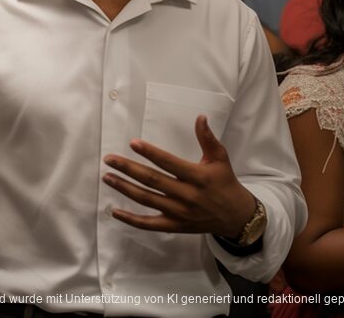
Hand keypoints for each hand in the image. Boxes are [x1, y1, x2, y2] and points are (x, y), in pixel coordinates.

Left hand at [103, 115, 255, 236]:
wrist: (236, 216)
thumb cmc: (225, 183)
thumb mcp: (220, 159)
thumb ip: (208, 139)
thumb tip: (200, 117)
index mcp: (198, 177)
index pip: (169, 163)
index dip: (151, 153)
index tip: (132, 143)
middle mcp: (188, 196)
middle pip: (152, 181)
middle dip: (128, 169)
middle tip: (109, 160)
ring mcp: (180, 213)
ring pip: (147, 200)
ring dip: (124, 188)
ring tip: (107, 177)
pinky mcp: (175, 226)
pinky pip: (149, 224)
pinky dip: (131, 219)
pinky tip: (114, 211)